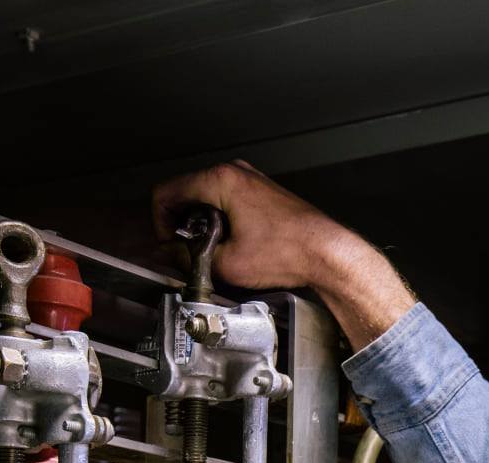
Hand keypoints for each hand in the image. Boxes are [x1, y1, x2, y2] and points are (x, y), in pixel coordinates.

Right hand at [149, 161, 414, 347]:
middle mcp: (235, 173)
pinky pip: (228, 202)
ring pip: (208, 198)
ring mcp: (250, 180)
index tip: (168, 243)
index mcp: (220, 180)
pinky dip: (224, 222)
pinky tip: (237, 245)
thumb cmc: (289, 252)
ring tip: (217, 250)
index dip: (160, 222)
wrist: (328, 254)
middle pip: (186, 192)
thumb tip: (172, 255)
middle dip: (183, 224)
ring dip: (203, 224)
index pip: (167, 192)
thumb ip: (189, 257)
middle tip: (191, 250)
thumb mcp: (227, 263)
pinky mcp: (262, 193)